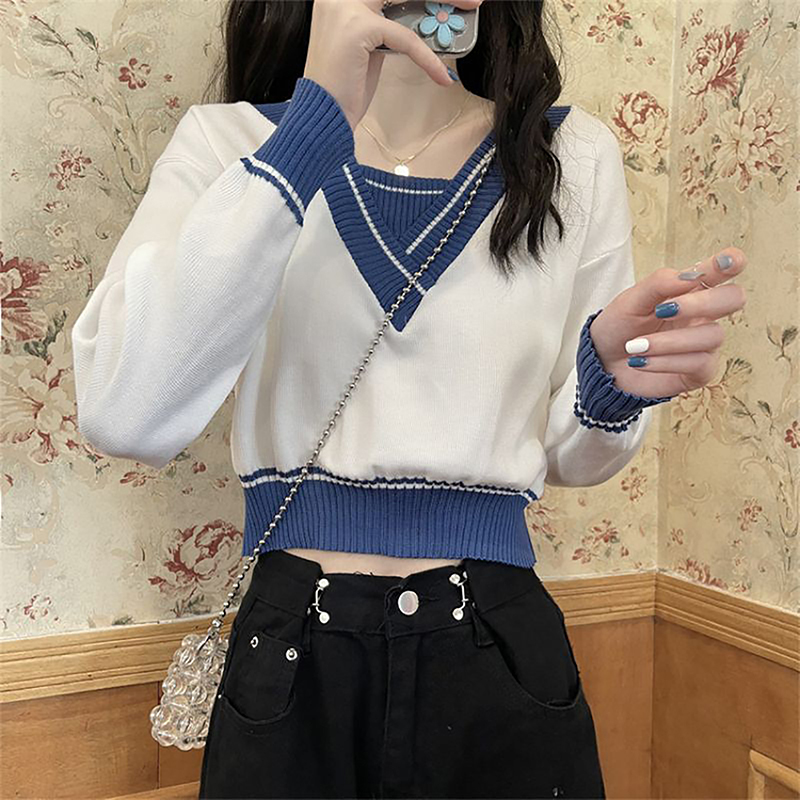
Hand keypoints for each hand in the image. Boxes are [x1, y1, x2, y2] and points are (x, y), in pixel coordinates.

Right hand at [303, 0, 482, 130]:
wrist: (321, 117)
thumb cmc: (345, 87)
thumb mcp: (371, 45)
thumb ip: (391, 22)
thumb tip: (427, 15)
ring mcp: (346, 6)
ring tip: (471, 10)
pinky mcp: (358, 27)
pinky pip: (406, 38)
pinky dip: (428, 58)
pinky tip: (442, 75)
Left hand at [587, 247, 747, 398]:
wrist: (603, 362)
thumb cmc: (620, 326)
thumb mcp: (631, 300)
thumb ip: (659, 283)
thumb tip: (689, 276)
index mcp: (689, 289)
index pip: (721, 270)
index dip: (732, 262)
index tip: (730, 261)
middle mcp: (703, 314)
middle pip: (733, 299)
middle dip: (700, 303)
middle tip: (662, 310)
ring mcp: (704, 343)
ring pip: (712, 335)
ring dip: (670, 341)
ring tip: (636, 346)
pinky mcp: (699, 371)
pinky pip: (699, 363)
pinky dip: (666, 361)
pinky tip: (641, 361)